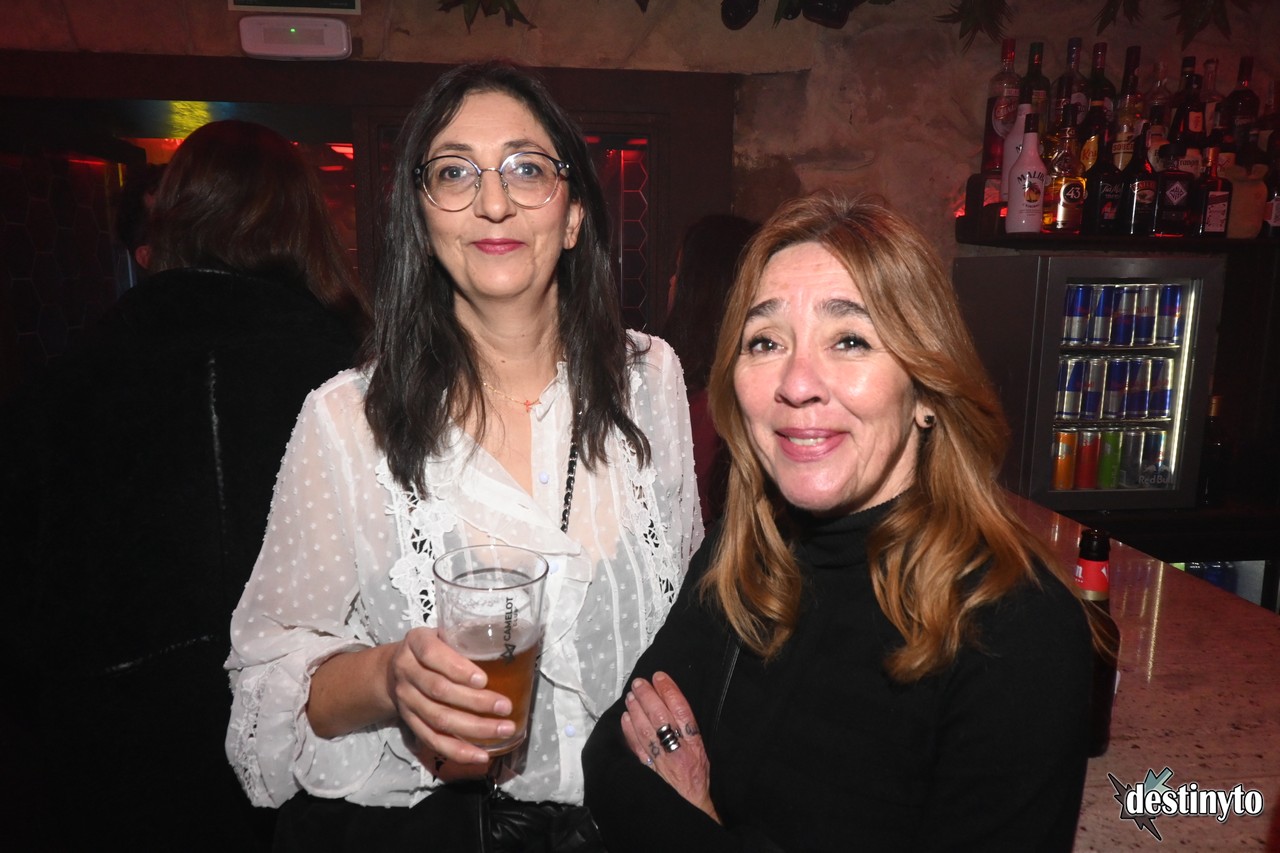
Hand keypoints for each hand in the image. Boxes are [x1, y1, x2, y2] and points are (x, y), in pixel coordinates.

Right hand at [386, 626, 515, 766]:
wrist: (392, 669)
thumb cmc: (431, 648)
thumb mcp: (442, 633)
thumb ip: (465, 639)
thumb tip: (510, 651)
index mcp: (416, 642)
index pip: (433, 655)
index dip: (458, 669)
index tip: (483, 680)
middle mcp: (407, 671)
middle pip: (439, 690)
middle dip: (475, 702)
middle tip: (505, 707)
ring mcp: (406, 699)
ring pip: (438, 718)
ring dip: (473, 728)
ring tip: (503, 729)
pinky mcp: (410, 722)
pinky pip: (432, 740)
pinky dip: (458, 750)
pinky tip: (481, 755)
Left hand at [621, 671, 720, 822]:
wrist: (694, 811)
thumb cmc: (701, 781)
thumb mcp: (704, 754)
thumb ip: (691, 733)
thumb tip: (673, 704)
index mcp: (696, 746)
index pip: (682, 711)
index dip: (669, 691)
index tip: (660, 676)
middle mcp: (679, 753)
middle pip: (661, 718)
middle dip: (648, 696)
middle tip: (639, 683)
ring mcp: (662, 763)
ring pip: (646, 731)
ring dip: (636, 710)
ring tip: (630, 695)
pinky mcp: (649, 774)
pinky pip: (637, 749)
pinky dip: (629, 732)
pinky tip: (624, 718)